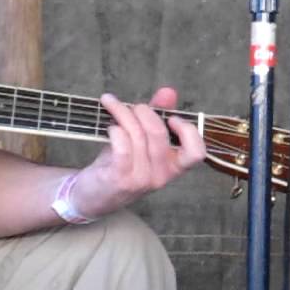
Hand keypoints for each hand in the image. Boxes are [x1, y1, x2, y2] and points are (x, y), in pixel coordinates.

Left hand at [68, 86, 206, 218]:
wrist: (93, 197)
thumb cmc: (119, 165)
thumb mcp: (142, 141)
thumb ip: (158, 116)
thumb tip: (169, 92)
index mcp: (173, 166)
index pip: (196, 153)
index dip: (188, 131)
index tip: (171, 117)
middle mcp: (161, 175)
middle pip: (159, 133)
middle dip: (144, 111)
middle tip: (133, 106)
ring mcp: (141, 178)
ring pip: (137, 135)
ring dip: (123, 113)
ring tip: (112, 105)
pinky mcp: (119, 178)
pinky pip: (122, 147)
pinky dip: (116, 130)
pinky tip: (109, 126)